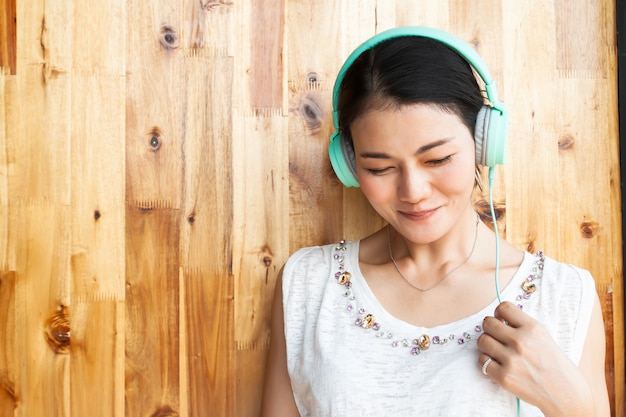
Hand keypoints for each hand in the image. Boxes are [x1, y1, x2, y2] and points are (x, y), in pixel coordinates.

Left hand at [477, 301, 594, 416]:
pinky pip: (482, 361)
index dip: (499, 313)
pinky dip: (487, 362)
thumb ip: (522, 326)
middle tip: (496, 336)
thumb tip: (499, 318)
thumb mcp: (544, 337)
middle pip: (488, 323)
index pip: (503, 307)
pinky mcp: (504, 377)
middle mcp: (521, 341)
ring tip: (497, 350)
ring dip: (487, 345)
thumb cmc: (555, 365)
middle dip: (490, 328)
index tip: (501, 320)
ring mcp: (511, 360)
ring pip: (482, 341)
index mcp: (533, 328)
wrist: (566, 394)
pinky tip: (498, 364)